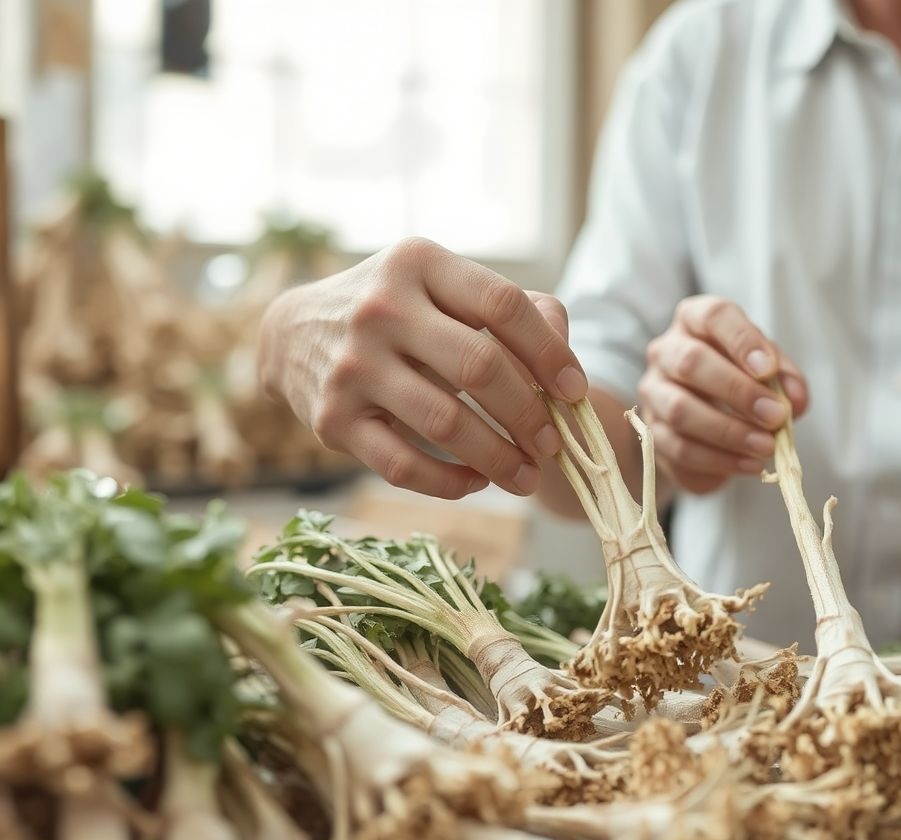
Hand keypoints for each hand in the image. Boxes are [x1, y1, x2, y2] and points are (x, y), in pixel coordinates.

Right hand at [259, 238, 587, 498]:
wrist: (291, 331)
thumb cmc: (395, 308)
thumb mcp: (442, 283)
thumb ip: (510, 306)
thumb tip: (564, 354)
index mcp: (420, 264)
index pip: (504, 307)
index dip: (551, 353)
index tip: (576, 391)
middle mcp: (381, 308)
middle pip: (481, 367)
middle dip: (531, 415)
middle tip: (555, 444)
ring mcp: (353, 365)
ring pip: (446, 424)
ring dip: (500, 459)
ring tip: (529, 476)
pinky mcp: (333, 420)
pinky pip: (404, 466)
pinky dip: (451, 482)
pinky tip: (477, 481)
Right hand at [638, 296, 808, 493]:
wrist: (707, 423)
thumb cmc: (741, 381)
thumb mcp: (769, 372)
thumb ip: (785, 380)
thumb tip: (795, 400)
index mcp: (695, 320)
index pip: (713, 316)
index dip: (742, 340)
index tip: (768, 370)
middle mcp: (666, 351)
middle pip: (691, 362)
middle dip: (738, 391)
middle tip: (775, 416)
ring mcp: (654, 392)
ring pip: (680, 410)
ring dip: (729, 431)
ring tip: (766, 446)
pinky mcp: (653, 433)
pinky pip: (680, 448)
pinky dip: (719, 460)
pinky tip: (750, 464)